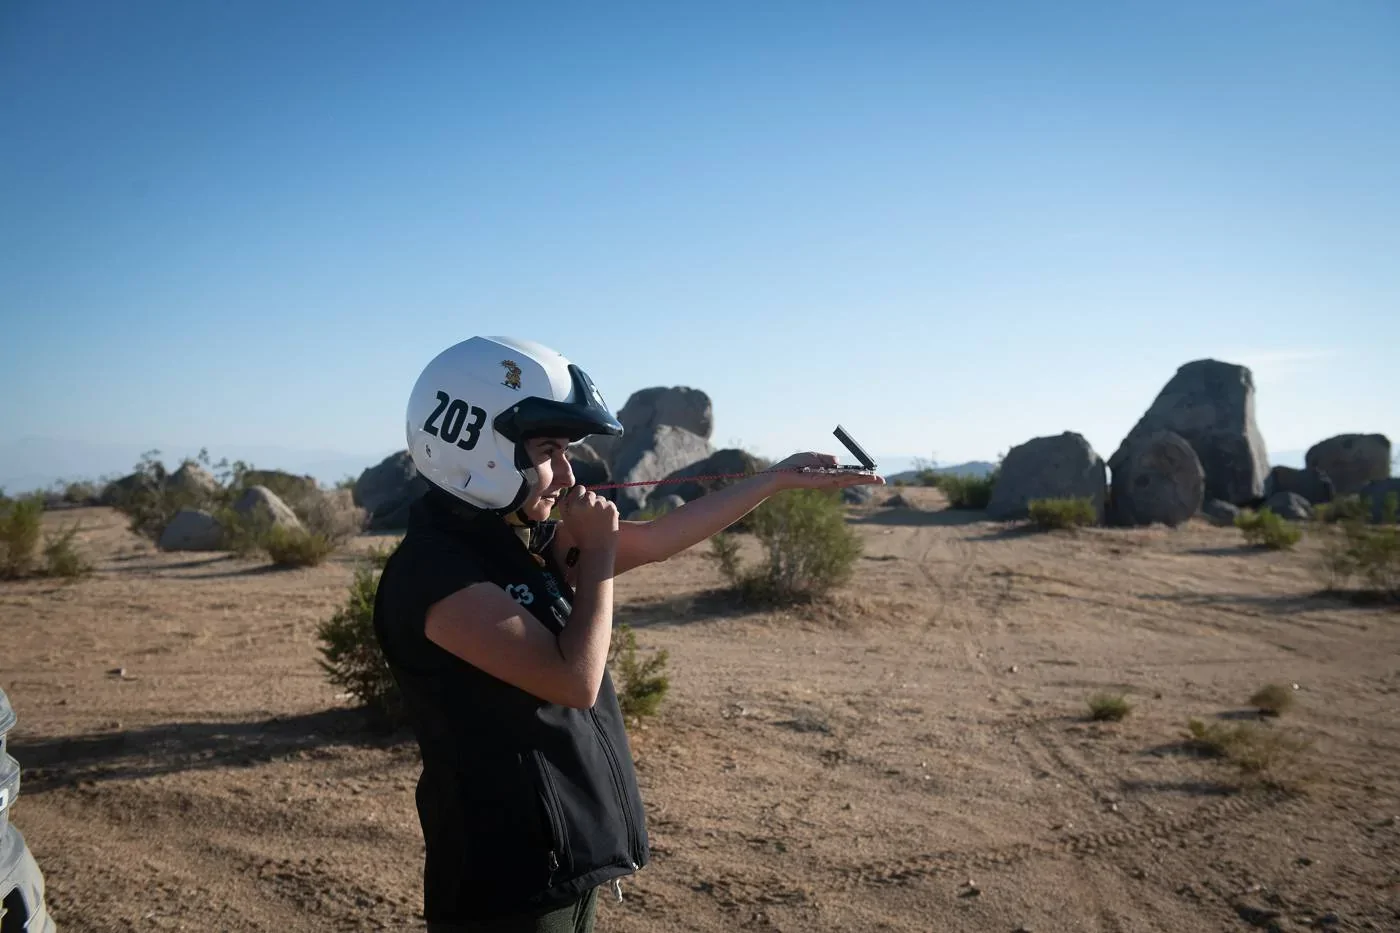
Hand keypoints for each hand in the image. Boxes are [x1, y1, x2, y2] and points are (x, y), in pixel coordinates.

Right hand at [558, 486, 619, 550]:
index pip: (579, 489)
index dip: (581, 497)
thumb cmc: (580, 536)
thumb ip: (565, 503)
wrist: (597, 549)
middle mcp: (586, 501)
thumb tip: (570, 491)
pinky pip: (609, 504)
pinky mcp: (611, 507)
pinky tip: (605, 521)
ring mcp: (600, 503)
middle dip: (590, 502)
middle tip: (590, 517)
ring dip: (599, 506)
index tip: (582, 506)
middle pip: (590, 494)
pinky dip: (608, 511)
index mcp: (573, 504)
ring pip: (600, 499)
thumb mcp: (566, 519)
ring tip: (597, 521)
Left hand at [767, 452, 885, 490]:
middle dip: (867, 480)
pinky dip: (850, 477)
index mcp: (828, 473)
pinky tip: (861, 477)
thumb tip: (838, 461)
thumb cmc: (794, 465)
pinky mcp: (820, 482)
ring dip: (863, 480)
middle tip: (882, 480)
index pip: (848, 475)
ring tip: (877, 480)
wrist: (780, 473)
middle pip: (852, 480)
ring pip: (848, 481)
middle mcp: (829, 480)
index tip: (873, 474)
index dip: (860, 475)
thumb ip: (826, 458)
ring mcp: (826, 482)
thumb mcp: (813, 457)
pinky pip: (837, 479)